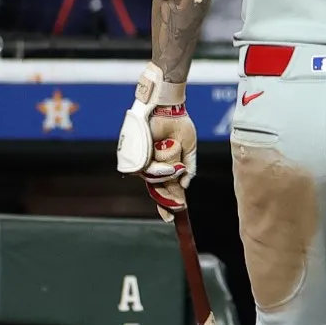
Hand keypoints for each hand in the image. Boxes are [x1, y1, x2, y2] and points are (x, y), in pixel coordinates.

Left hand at [115, 62, 196, 215]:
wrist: (169, 108)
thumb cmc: (179, 125)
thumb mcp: (189, 150)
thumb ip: (189, 168)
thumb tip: (186, 186)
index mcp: (163, 166)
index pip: (164, 188)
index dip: (168, 202)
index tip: (170, 217)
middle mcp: (152, 165)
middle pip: (158, 189)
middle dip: (169, 196)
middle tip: (177, 205)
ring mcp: (143, 160)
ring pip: (154, 179)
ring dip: (166, 173)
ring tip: (174, 156)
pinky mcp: (136, 154)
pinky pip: (147, 168)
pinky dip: (159, 165)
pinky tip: (165, 154)